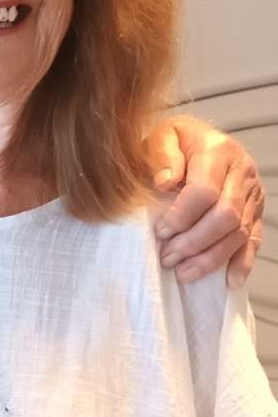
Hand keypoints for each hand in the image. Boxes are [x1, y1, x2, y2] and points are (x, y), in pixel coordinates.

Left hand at [143, 115, 263, 287]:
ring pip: (239, 233)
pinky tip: (229, 280)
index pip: (205, 191)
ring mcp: (253, 194)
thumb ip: (160, 155)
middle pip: (225, 216)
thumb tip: (165, 183)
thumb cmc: (174, 141)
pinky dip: (242, 262)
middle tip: (168, 258)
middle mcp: (241, 173)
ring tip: (183, 273)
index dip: (182, 216)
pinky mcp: (256, 211)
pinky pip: (253, 240)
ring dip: (211, 258)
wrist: (197, 138)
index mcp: (217, 152)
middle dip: (195, 242)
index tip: (160, 232)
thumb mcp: (161, 136)